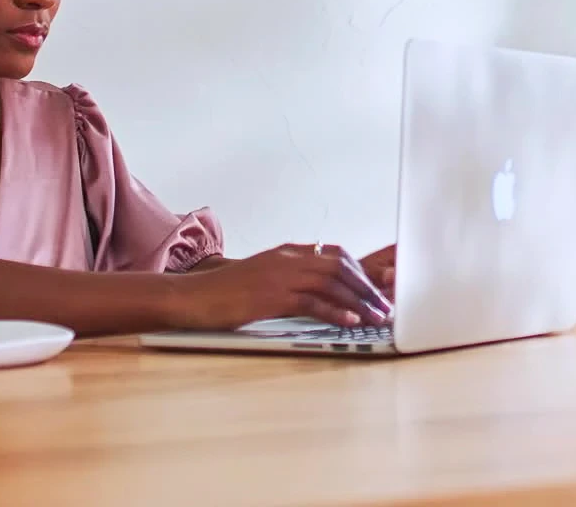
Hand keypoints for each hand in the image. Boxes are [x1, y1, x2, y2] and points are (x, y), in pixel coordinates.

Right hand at [170, 244, 391, 331]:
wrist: (191, 297)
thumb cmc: (224, 294)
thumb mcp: (261, 279)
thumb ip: (289, 280)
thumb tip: (317, 293)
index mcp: (287, 253)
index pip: (335, 254)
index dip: (360, 272)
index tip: (376, 289)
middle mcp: (287, 259)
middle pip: (340, 266)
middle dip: (367, 287)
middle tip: (385, 306)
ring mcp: (279, 276)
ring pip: (332, 283)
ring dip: (359, 301)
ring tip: (377, 317)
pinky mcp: (271, 296)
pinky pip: (312, 302)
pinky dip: (336, 312)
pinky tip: (351, 322)